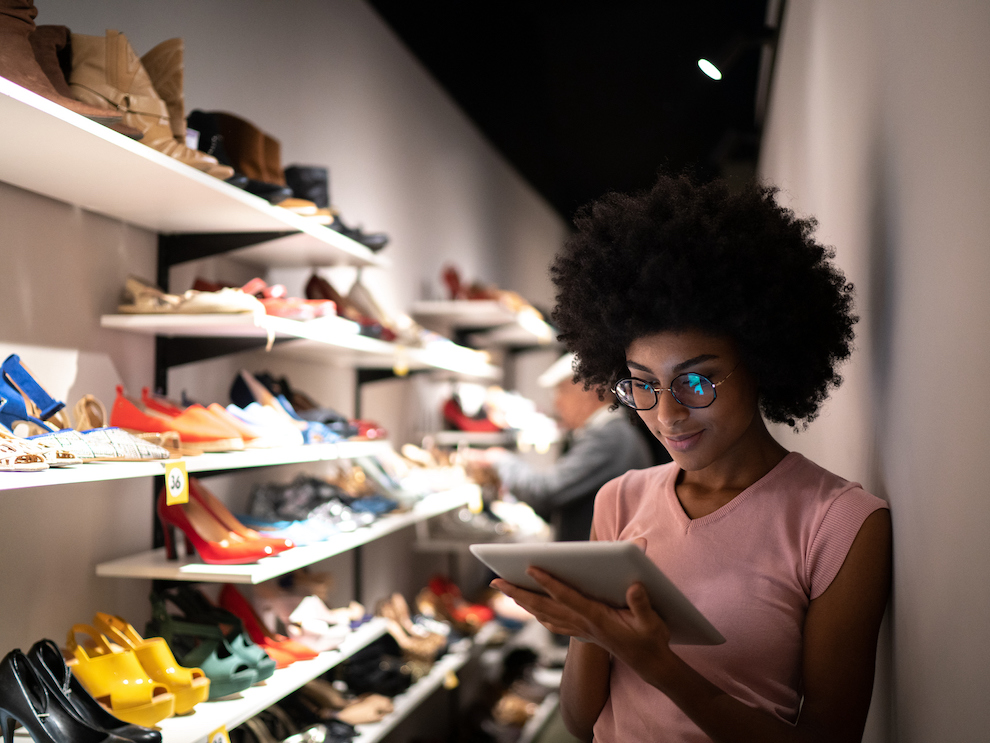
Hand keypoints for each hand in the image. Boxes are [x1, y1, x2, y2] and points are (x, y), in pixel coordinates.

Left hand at [492, 558, 676, 688]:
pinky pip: (553, 622)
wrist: (651, 664)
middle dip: (518, 592)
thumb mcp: (652, 622)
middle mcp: (583, 624)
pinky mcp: (582, 633)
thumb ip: (642, 604)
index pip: (566, 597)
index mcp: (597, 618)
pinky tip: (531, 608)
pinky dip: (538, 613)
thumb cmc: (651, 639)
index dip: (548, 582)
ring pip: (544, 614)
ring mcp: (580, 630)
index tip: (530, 567)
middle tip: (495, 580)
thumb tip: (633, 585)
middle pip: (544, 606)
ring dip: (523, 601)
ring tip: (505, 589)